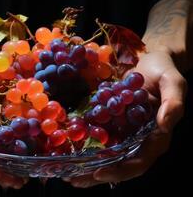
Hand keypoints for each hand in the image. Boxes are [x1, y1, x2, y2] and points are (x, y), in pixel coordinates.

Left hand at [65, 51, 186, 187]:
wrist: (150, 62)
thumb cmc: (164, 71)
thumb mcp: (173, 82)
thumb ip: (174, 103)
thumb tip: (164, 125)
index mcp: (157, 136)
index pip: (140, 161)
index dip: (120, 170)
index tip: (99, 172)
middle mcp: (141, 139)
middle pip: (120, 164)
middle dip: (99, 174)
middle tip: (75, 180)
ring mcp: (126, 132)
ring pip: (109, 156)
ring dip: (90, 167)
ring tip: (69, 175)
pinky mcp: (115, 123)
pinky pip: (102, 140)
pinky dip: (88, 148)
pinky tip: (71, 152)